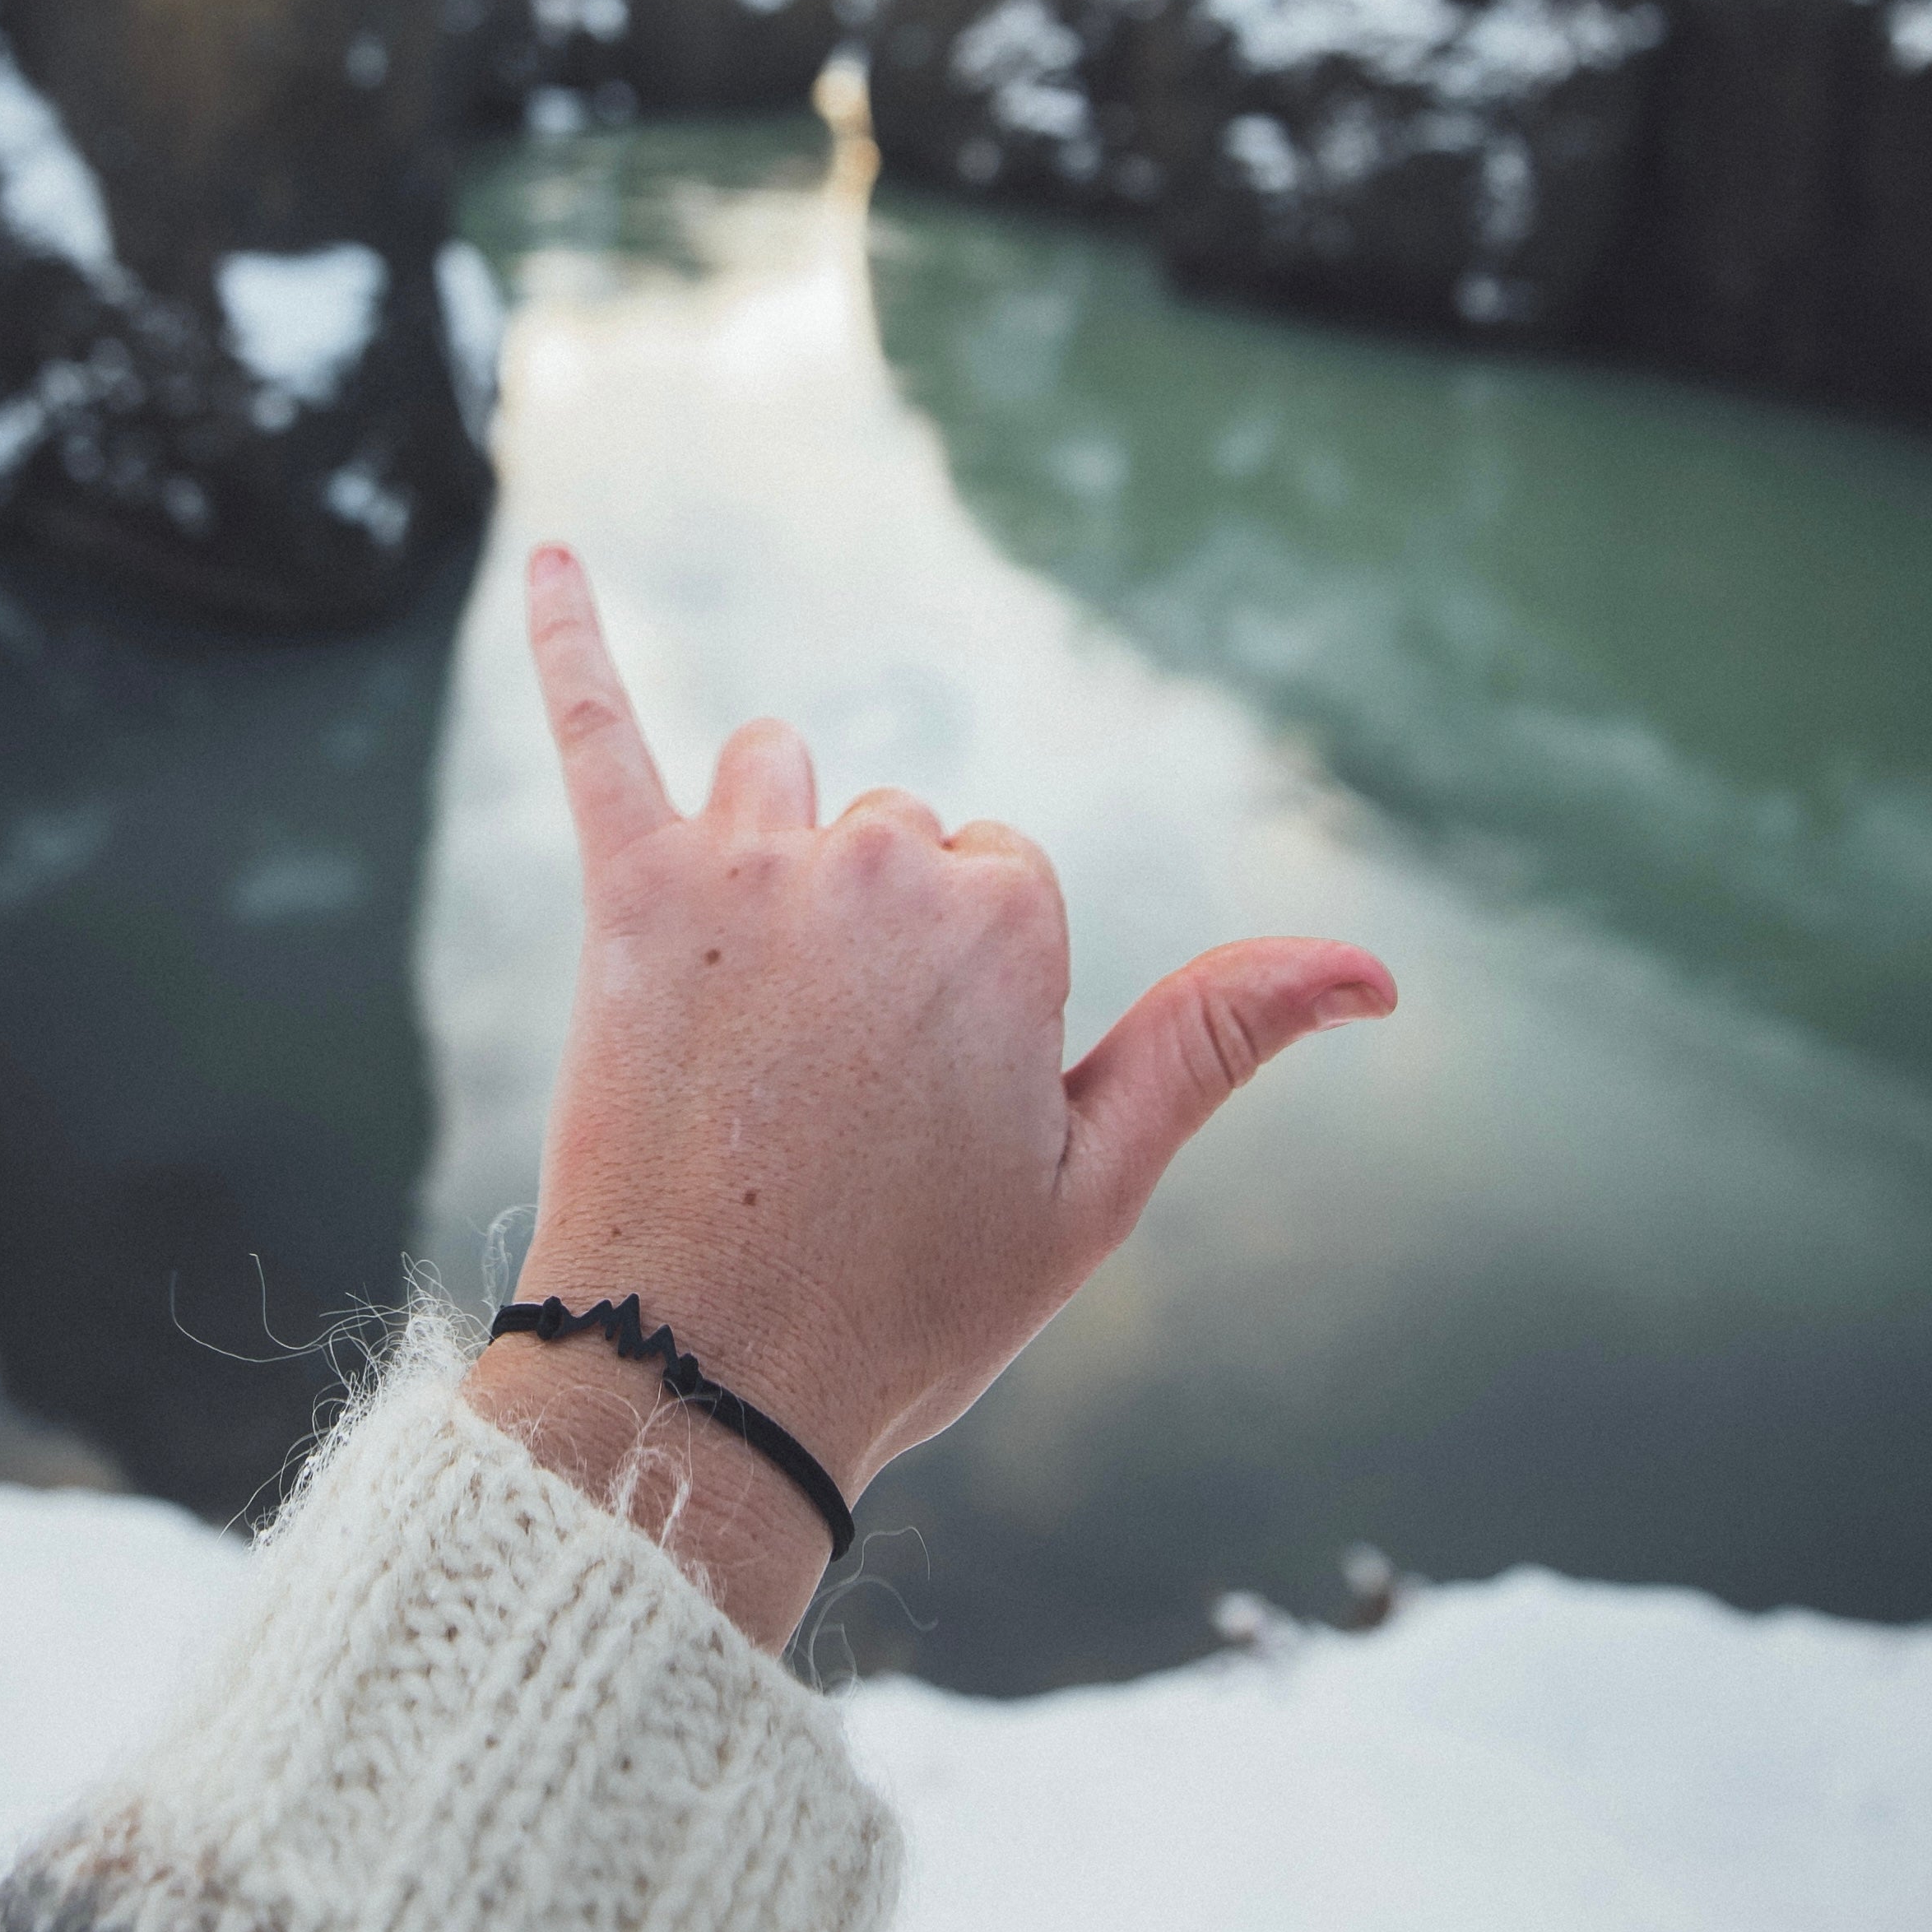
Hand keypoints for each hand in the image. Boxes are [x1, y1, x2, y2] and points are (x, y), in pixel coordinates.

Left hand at [459, 545, 1395, 1651]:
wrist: (704, 1379)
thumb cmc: (911, 1297)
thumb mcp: (1097, 1181)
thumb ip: (1221, 1035)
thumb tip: (1381, 966)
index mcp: (1007, 921)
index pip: (1007, 885)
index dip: (978, 1006)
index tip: (929, 1113)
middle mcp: (878, 862)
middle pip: (900, 833)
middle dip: (883, 941)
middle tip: (832, 1100)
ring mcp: (742, 866)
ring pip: (779, 776)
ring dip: (780, 845)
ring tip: (752, 996)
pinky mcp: (624, 893)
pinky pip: (593, 727)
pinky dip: (568, 636)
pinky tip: (550, 552)